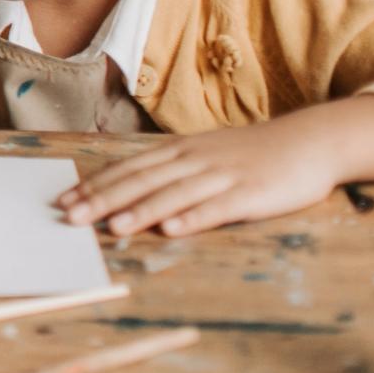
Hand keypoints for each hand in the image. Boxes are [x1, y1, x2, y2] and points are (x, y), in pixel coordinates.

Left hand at [57, 118, 343, 237]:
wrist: (309, 142)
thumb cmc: (252, 153)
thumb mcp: (205, 154)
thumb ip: (171, 170)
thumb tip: (130, 189)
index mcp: (180, 151)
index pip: (128, 168)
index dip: (95, 185)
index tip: (64, 200)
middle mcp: (195, 160)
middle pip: (141, 180)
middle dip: (103, 199)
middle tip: (70, 217)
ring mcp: (222, 176)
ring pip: (173, 194)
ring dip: (140, 211)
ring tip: (111, 227)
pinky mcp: (251, 194)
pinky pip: (217, 207)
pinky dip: (192, 218)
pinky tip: (170, 230)